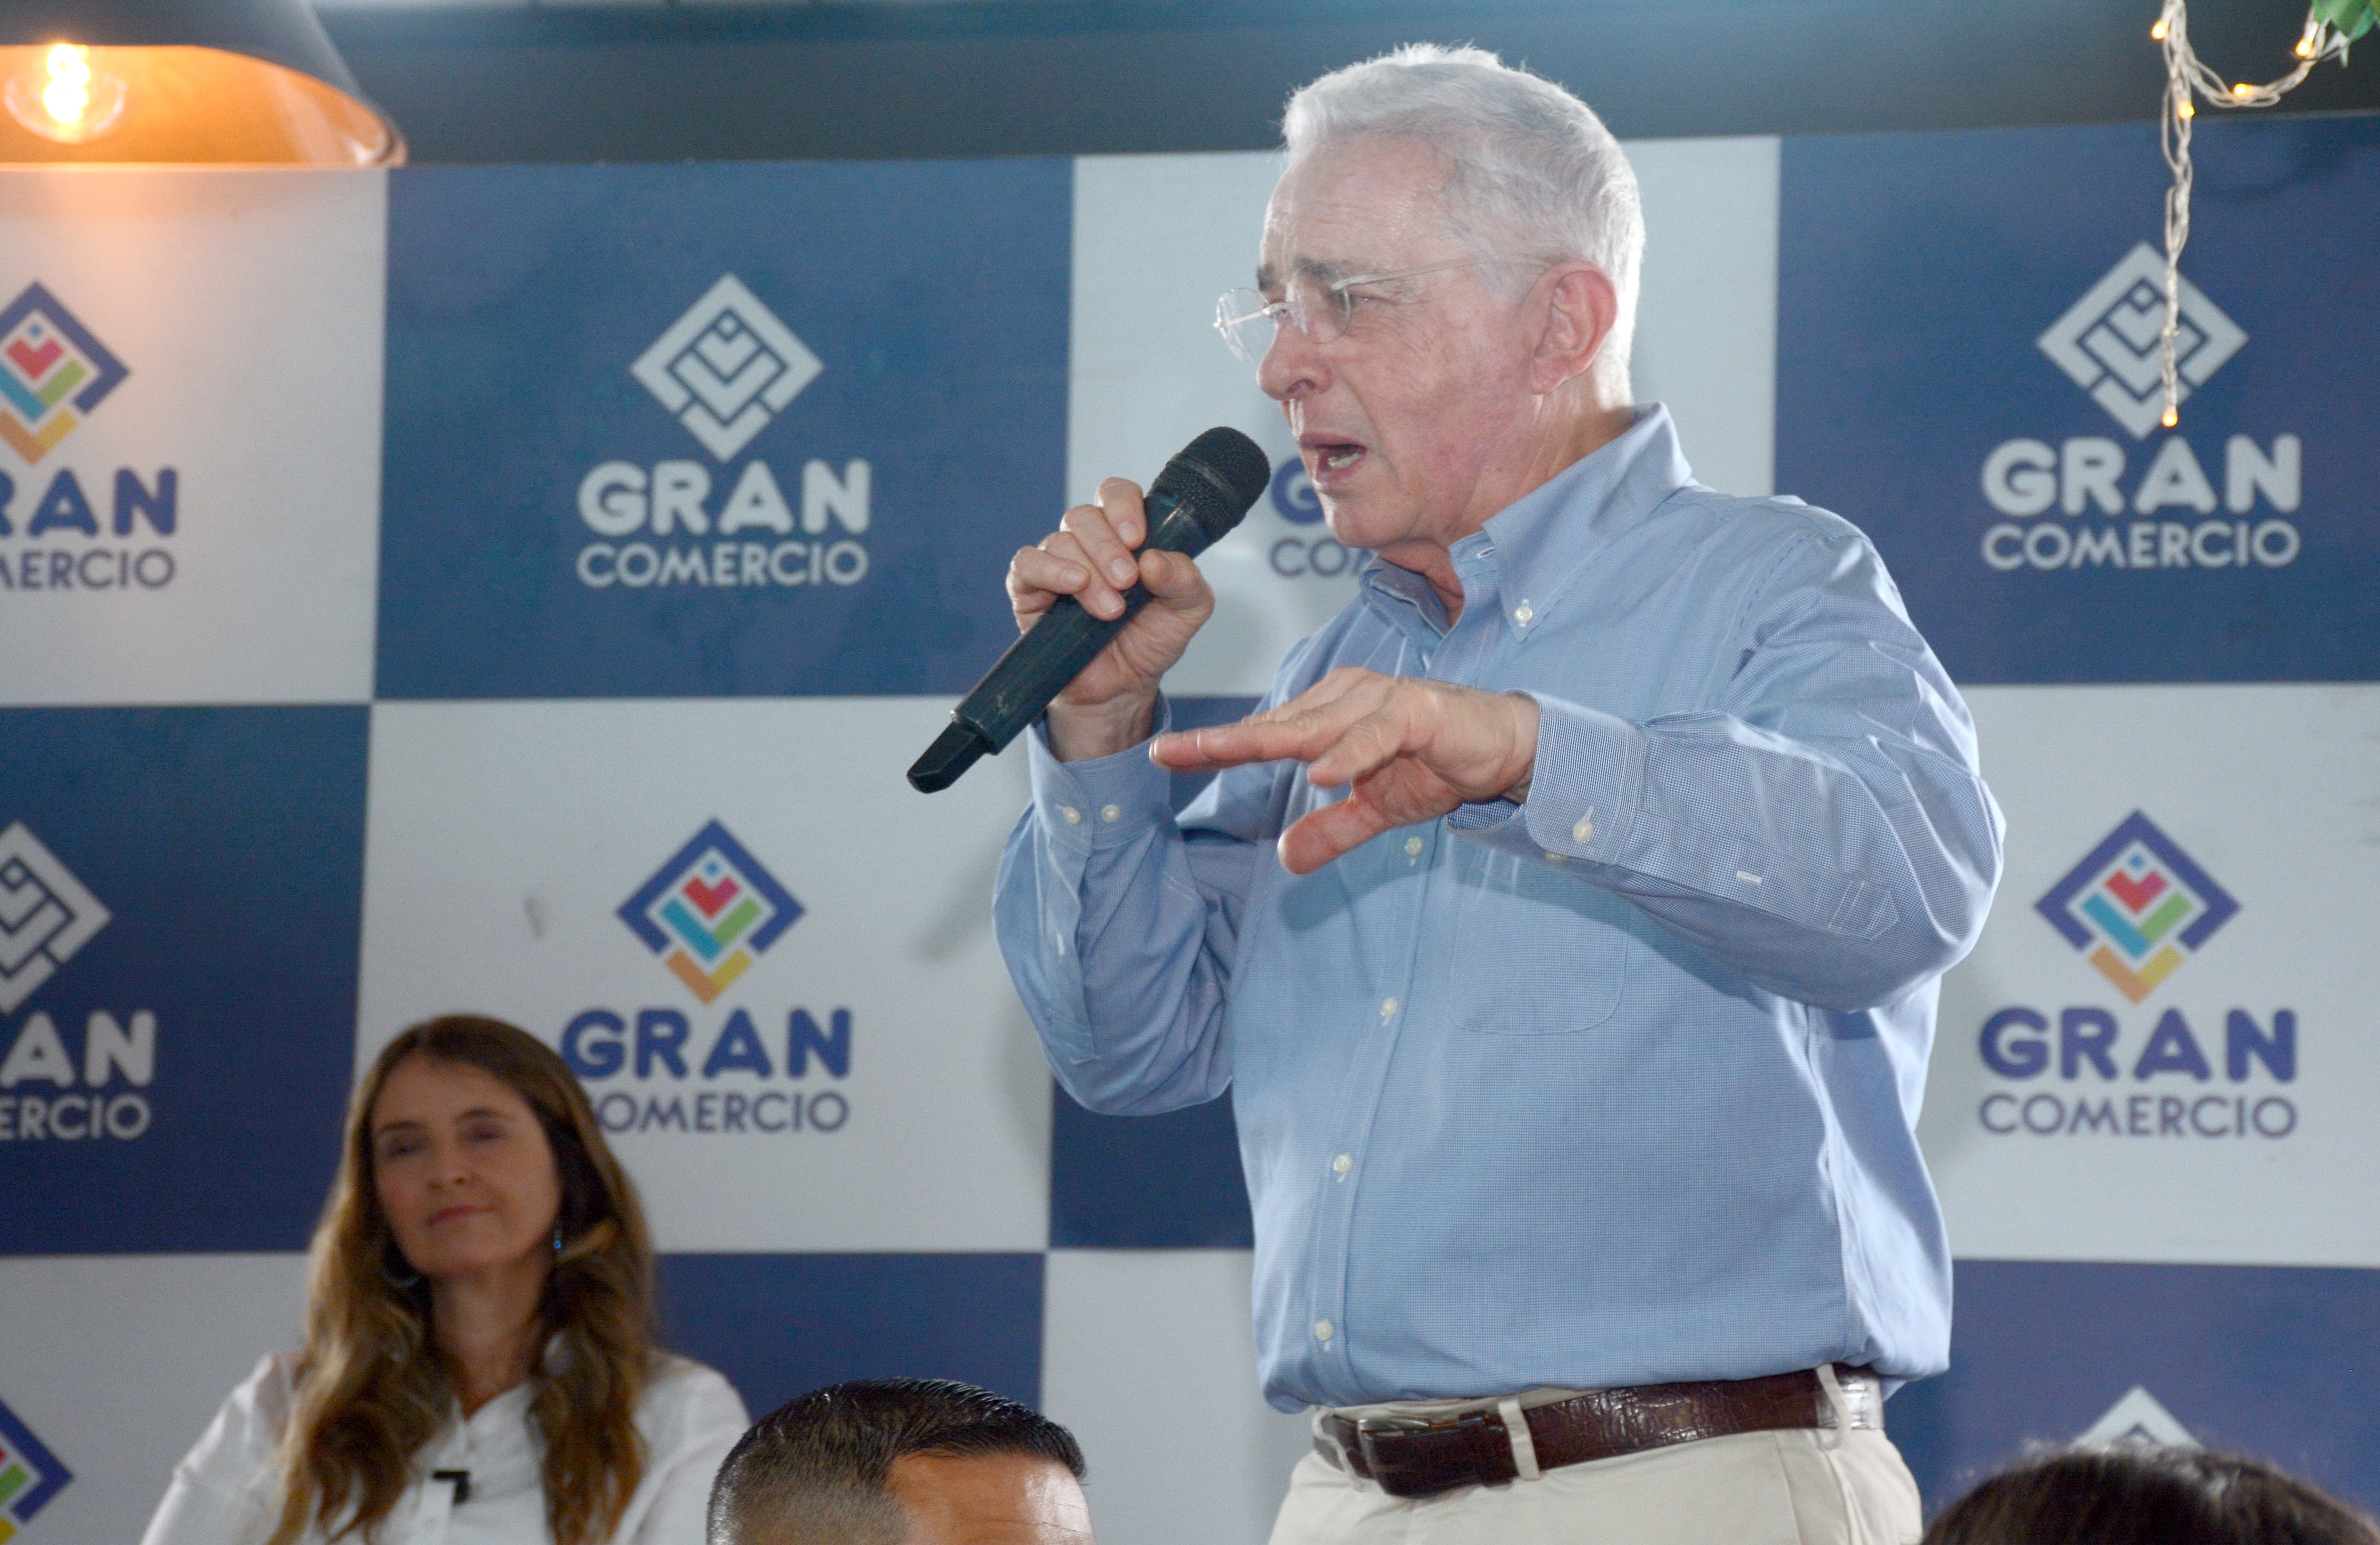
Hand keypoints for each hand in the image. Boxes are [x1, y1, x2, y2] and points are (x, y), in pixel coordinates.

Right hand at [1006, 477, 1214, 760]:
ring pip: (1061, 540)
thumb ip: (1185, 579)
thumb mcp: (1187, 610)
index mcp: (1124, 535)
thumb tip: (1155, 558)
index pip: (1116, 494)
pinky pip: (1027, 563)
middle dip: (1109, 547)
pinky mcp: (1029, 590)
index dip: (1124, 506)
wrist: (1121, 689)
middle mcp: (1087, 544)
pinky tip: (1074, 585)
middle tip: (1128, 582)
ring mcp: (1056, 564)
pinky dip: (1049, 569)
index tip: (1138, 539)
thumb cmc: (1149, 641)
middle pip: (1084, 515)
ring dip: (1089, 570)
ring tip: (1110, 609)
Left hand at [1150, 668, 1539, 874]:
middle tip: (1170, 751)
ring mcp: (1382, 700)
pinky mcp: (1419, 711)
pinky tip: (1322, 772)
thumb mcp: (1377, 811)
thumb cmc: (1440, 765)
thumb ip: (1333, 831)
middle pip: (1277, 725)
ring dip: (1272, 742)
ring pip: (1318, 725)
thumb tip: (1287, 859)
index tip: (1165, 754)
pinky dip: (1351, 752)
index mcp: (1331, 714)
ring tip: (1222, 753)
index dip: (1217, 745)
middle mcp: (1349, 698)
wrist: (1508, 748)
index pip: (1265, 733)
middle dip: (1223, 740)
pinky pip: (1378, 732)